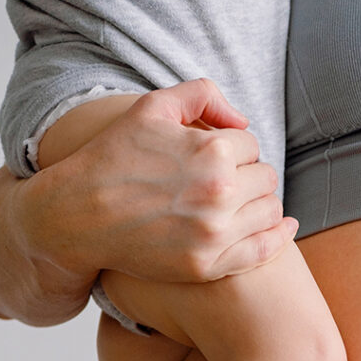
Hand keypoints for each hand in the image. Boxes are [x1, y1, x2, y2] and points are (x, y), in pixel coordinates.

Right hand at [27, 78, 296, 284]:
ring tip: (238, 201)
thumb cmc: (114, 158)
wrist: (77, 216)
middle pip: (265, 177)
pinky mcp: (209, 264)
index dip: (232, 148)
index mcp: (211, 151)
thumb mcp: (152, 107)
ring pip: (270, 210)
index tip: (211, 157)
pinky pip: (265, 249)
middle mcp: (219, 193)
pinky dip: (279, 235)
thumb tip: (242, 119)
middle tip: (223, 181)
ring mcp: (216, 233)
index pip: (250, 144)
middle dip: (248, 174)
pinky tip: (283, 226)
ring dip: (260, 202)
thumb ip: (203, 95)